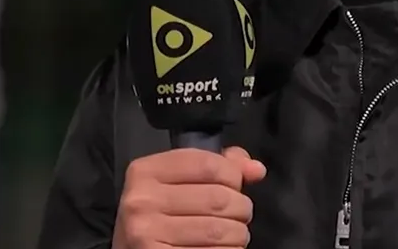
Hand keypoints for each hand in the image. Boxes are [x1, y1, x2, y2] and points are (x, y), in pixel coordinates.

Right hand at [114, 146, 266, 247]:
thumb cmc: (157, 215)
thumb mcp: (176, 182)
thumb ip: (216, 167)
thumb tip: (255, 169)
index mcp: (145, 172)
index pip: (208, 164)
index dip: (233, 174)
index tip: (235, 185)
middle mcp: (141, 201)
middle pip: (218, 198)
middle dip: (240, 207)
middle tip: (238, 214)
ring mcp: (147, 233)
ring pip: (219, 230)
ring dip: (238, 234)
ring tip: (233, 233)